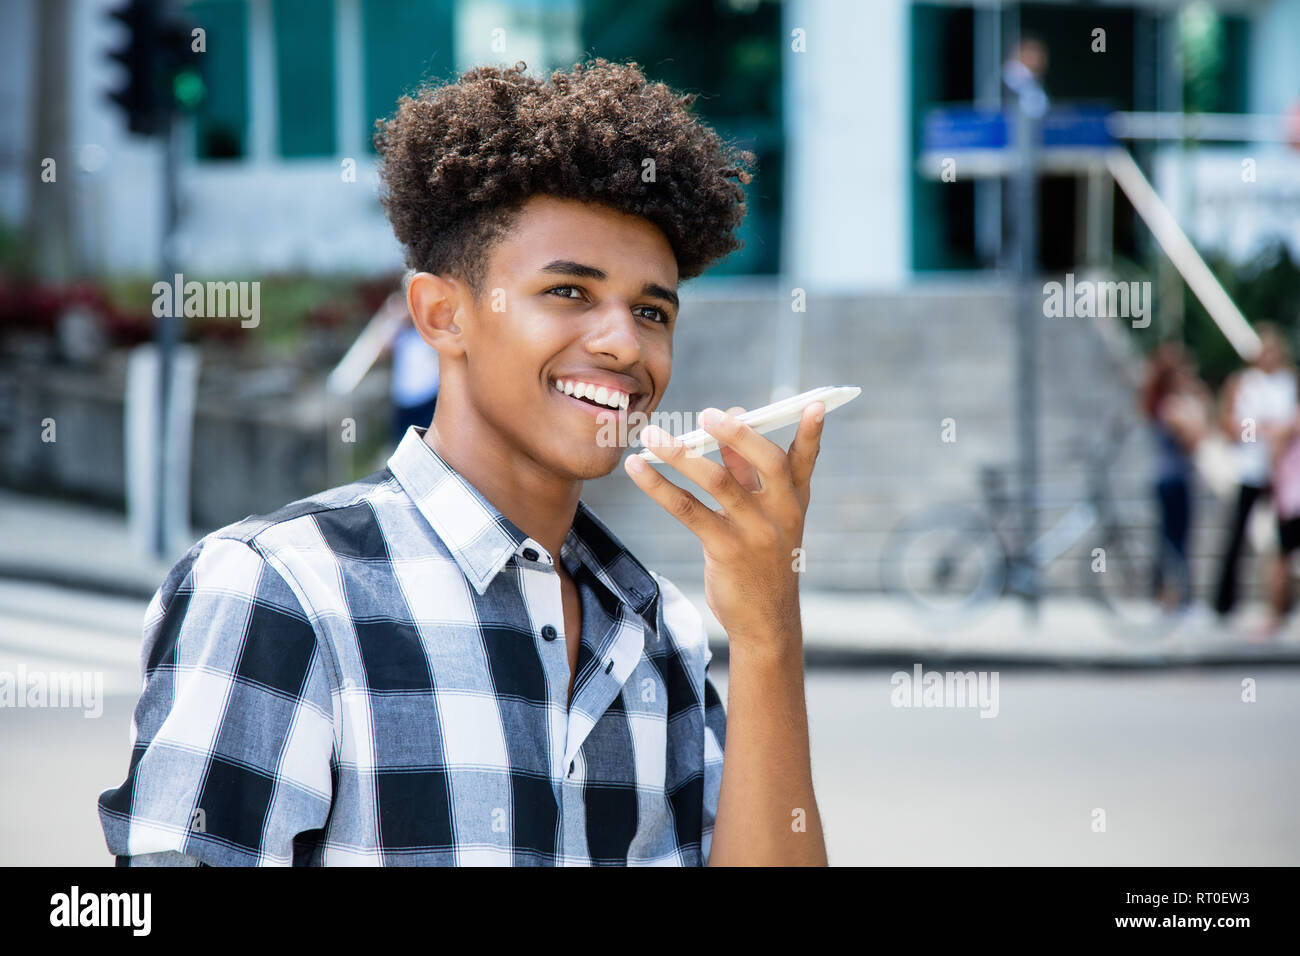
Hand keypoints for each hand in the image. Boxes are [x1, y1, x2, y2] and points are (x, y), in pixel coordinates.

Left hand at [623, 402, 825, 654]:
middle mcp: (781, 514)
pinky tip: (637, 468)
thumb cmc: (762, 562)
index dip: (812, 432)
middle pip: (767, 462)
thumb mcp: (766, 520)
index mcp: (794, 502)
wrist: (765, 622)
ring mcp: (755, 533)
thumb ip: (749, 475)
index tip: (815, 403)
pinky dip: (659, 485)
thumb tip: (730, 425)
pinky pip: (687, 509)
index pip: (805, 460)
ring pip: (718, 481)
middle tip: (708, 414)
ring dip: (681, 454)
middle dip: (738, 434)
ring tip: (653, 436)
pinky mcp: (726, 550)